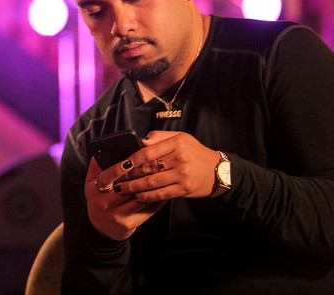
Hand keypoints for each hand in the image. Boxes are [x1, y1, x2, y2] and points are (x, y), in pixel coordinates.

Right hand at [87, 158, 165, 240]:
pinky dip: (157, 200)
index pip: (106, 177)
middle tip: (155, 164)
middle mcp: (105, 203)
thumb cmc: (98, 199)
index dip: (118, 169)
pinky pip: (147, 210)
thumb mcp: (91, 183)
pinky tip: (163, 192)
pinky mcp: (129, 223)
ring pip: (140, 198)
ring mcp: (117, 215)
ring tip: (162, 176)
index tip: (129, 161)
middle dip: (142, 175)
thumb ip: (96, 167)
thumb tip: (102, 149)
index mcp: (96, 190)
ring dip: (153, 187)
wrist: (101, 227)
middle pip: (128, 187)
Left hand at [101, 130, 221, 201]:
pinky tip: (137, 196)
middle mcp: (179, 159)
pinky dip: (147, 196)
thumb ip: (160, 137)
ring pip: (152, 182)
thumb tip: (142, 140)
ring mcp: (182, 175)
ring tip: (120, 189)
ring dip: (133, 187)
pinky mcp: (184, 189)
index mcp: (176, 144)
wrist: (219, 171)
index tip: (119, 165)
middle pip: (148, 168)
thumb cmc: (196, 153)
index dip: (131, 159)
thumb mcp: (181, 138)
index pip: (148, 152)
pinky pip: (161, 194)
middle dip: (128, 174)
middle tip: (114, 179)